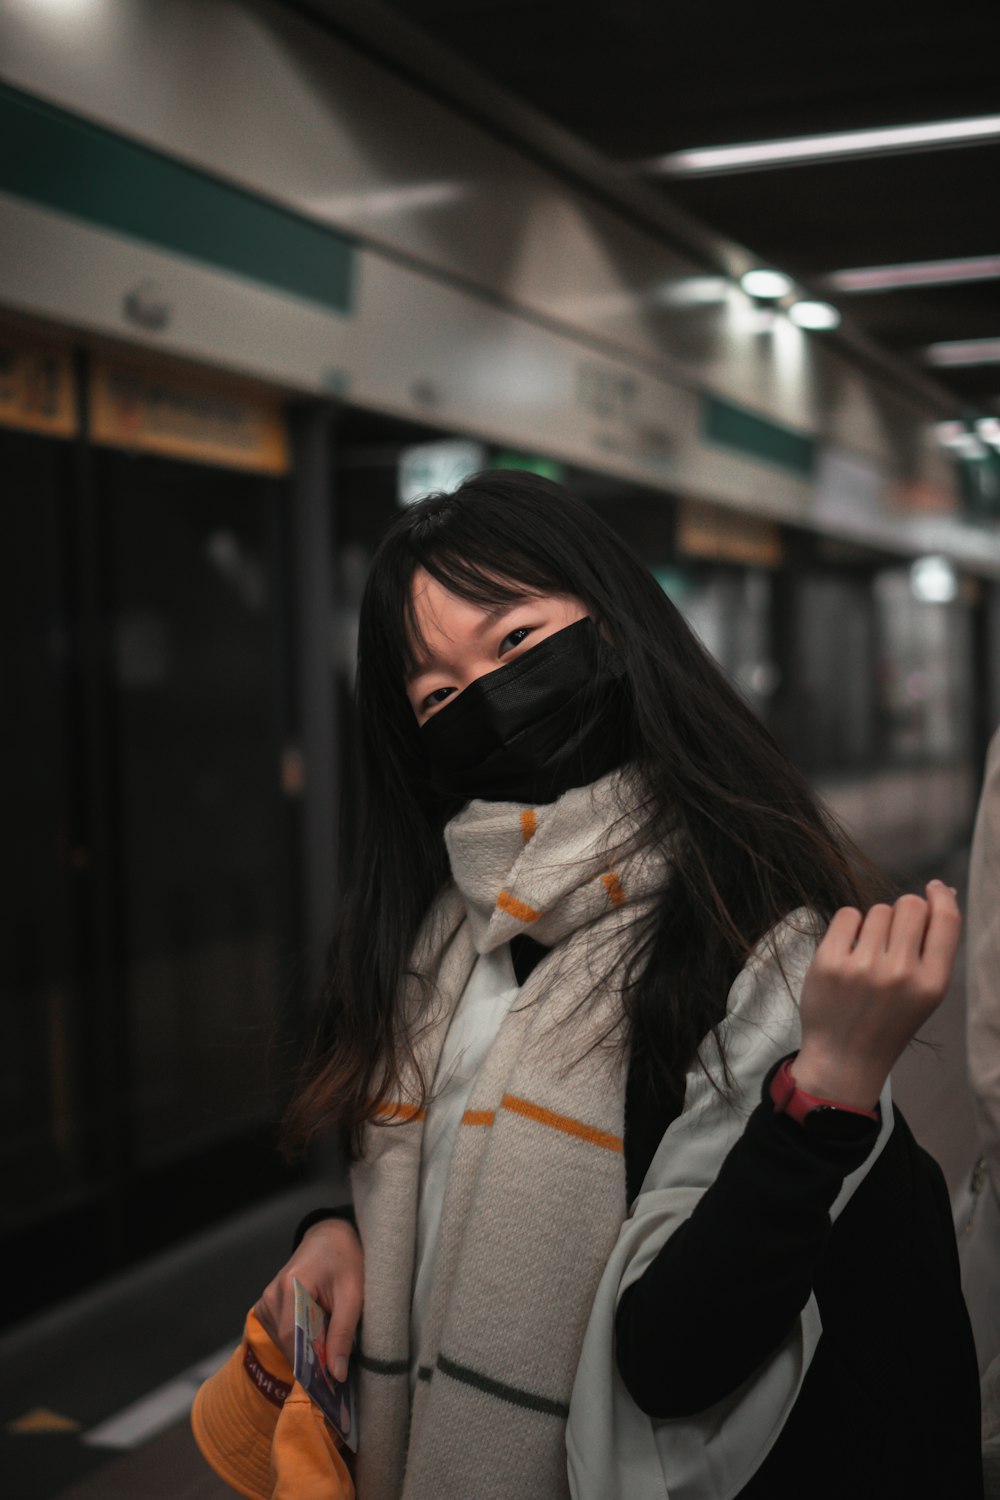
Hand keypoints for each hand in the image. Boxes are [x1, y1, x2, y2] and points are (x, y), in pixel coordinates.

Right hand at [253, 1218, 363, 1381]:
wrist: (330, 1235)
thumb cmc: (346, 1258)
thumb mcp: (354, 1293)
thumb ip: (342, 1333)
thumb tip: (336, 1374)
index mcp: (292, 1285)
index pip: (293, 1337)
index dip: (309, 1365)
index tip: (327, 1389)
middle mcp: (272, 1294)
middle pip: (287, 1343)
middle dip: (310, 1362)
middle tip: (335, 1379)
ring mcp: (266, 1300)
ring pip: (283, 1342)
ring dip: (305, 1352)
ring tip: (330, 1355)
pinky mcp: (268, 1306)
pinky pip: (281, 1334)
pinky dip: (299, 1342)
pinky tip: (318, 1339)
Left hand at [794, 881, 960, 1109]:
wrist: (845, 1059)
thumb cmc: (888, 1022)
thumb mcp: (925, 994)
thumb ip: (935, 948)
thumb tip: (941, 892)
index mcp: (932, 983)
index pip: (946, 920)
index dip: (940, 896)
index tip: (933, 888)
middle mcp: (900, 974)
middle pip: (909, 906)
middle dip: (904, 912)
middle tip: (893, 937)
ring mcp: (863, 967)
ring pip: (877, 910)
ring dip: (874, 924)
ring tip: (868, 953)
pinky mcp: (829, 962)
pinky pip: (847, 914)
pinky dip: (849, 925)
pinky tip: (849, 949)